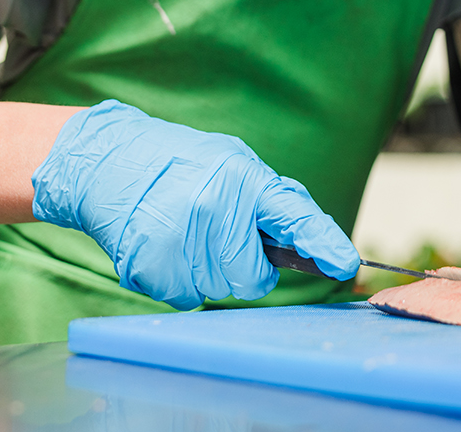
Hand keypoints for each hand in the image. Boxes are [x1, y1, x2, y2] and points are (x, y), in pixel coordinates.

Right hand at [32, 100, 358, 309]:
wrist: (113, 165)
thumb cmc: (183, 164)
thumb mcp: (233, 164)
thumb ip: (268, 200)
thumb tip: (307, 240)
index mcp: (242, 179)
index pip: (295, 217)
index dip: (324, 243)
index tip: (347, 264)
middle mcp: (215, 210)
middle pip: (253, 277)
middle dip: (246, 266)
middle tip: (222, 237)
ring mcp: (181, 242)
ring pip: (220, 289)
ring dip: (211, 272)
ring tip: (188, 234)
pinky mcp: (153, 269)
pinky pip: (187, 297)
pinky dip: (182, 279)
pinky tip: (168, 246)